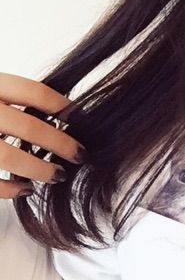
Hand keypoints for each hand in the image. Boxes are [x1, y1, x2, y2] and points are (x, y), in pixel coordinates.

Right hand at [0, 72, 86, 198]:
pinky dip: (9, 188)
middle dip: (60, 143)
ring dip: (38, 169)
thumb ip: (11, 97)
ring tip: (57, 175)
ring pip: (8, 157)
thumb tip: (58, 113)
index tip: (78, 117)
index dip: (60, 105)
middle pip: (27, 127)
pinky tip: (26, 188)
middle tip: (80, 154)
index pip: (32, 91)